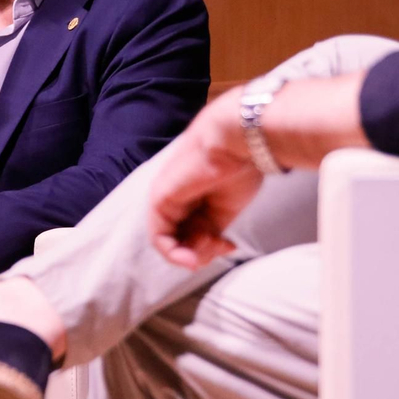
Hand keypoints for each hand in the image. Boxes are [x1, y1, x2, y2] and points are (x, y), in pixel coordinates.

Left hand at [146, 88, 262, 268]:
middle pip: (181, 241)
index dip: (211, 248)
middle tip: (222, 247)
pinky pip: (159, 238)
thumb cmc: (238, 168)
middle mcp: (176, 199)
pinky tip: (193, 257)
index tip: (231, 246)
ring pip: (169, 243)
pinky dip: (175, 254)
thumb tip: (201, 256)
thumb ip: (211, 232)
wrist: (237, 141)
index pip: (193, 235)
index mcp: (194, 198)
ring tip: (213, 244)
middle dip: (202, 253)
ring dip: (192, 255)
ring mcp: (165, 199)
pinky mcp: (159, 200)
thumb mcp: (224, 210)